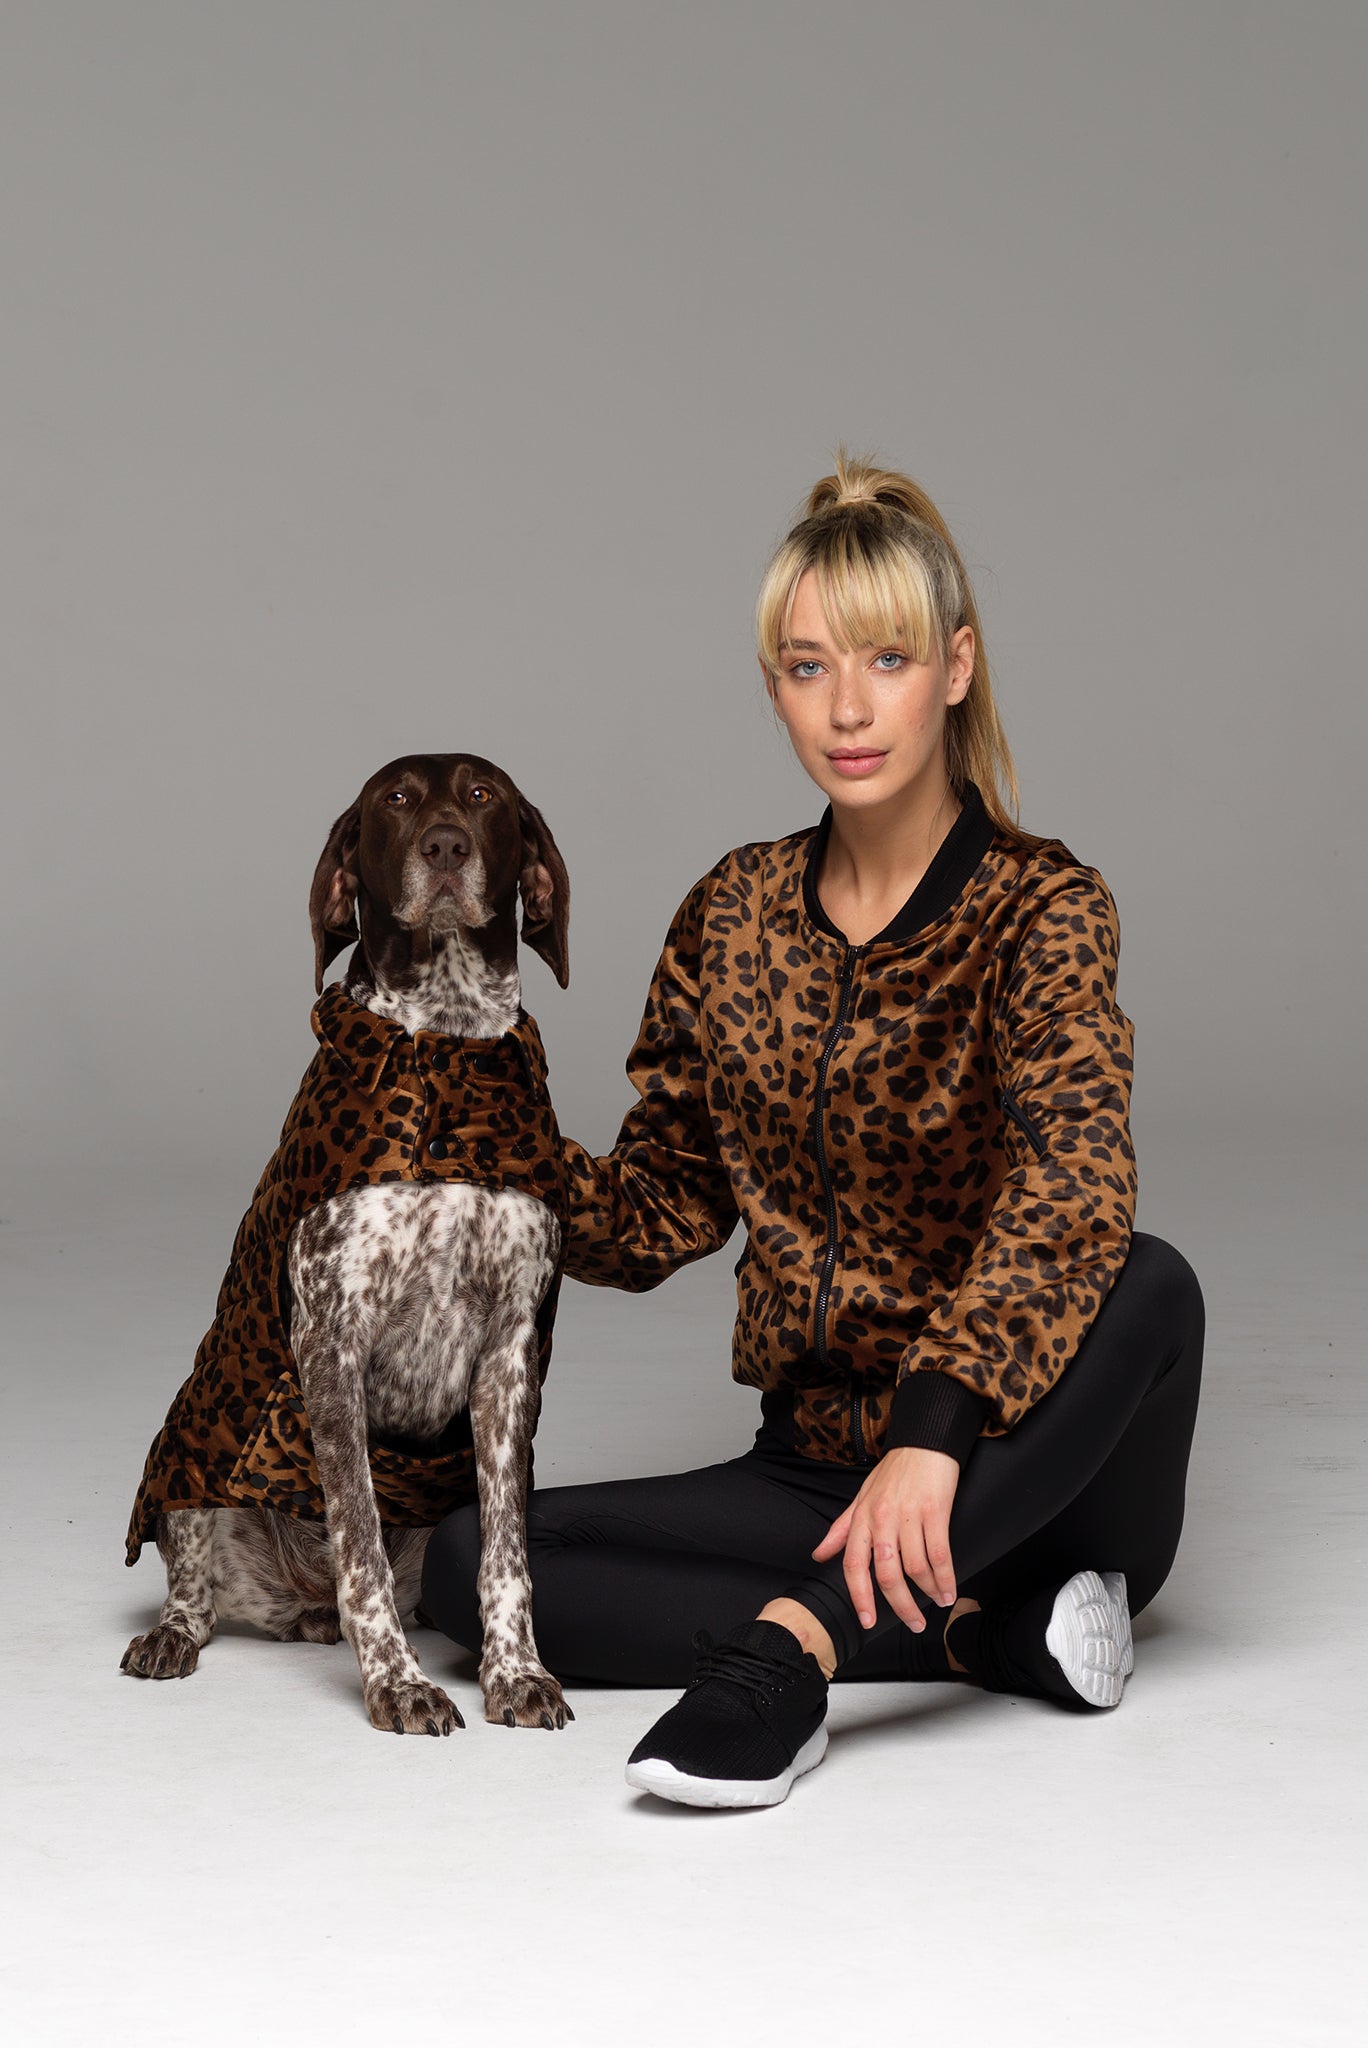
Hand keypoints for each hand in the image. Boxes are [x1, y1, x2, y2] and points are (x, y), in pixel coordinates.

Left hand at [811, 1446, 959, 1631]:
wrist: (924, 1442)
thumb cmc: (894, 1471)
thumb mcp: (861, 1498)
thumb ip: (842, 1529)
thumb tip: (819, 1555)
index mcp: (862, 1519)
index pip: (854, 1565)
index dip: (859, 1596)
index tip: (868, 1621)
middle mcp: (882, 1519)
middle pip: (887, 1575)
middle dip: (901, 1606)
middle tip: (914, 1624)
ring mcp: (909, 1516)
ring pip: (915, 1568)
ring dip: (928, 1593)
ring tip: (937, 1604)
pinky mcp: (935, 1511)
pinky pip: (939, 1554)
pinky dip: (945, 1578)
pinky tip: (949, 1590)